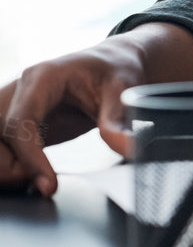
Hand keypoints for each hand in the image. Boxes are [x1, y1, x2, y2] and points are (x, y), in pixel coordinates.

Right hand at [0, 23, 192, 196]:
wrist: (112, 62)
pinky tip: (37, 175)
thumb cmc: (115, 69)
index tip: (49, 184)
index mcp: (42, 77)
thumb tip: (127, 148)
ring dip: (11, 168)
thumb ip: (118, 121)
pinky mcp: (15, 120)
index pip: (19, 121)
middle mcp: (19, 90)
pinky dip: (13, 166)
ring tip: (44, 177)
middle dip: (16, 166)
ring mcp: (12, 105)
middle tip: (48, 182)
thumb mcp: (123, 92)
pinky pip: (1, 149)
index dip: (30, 156)